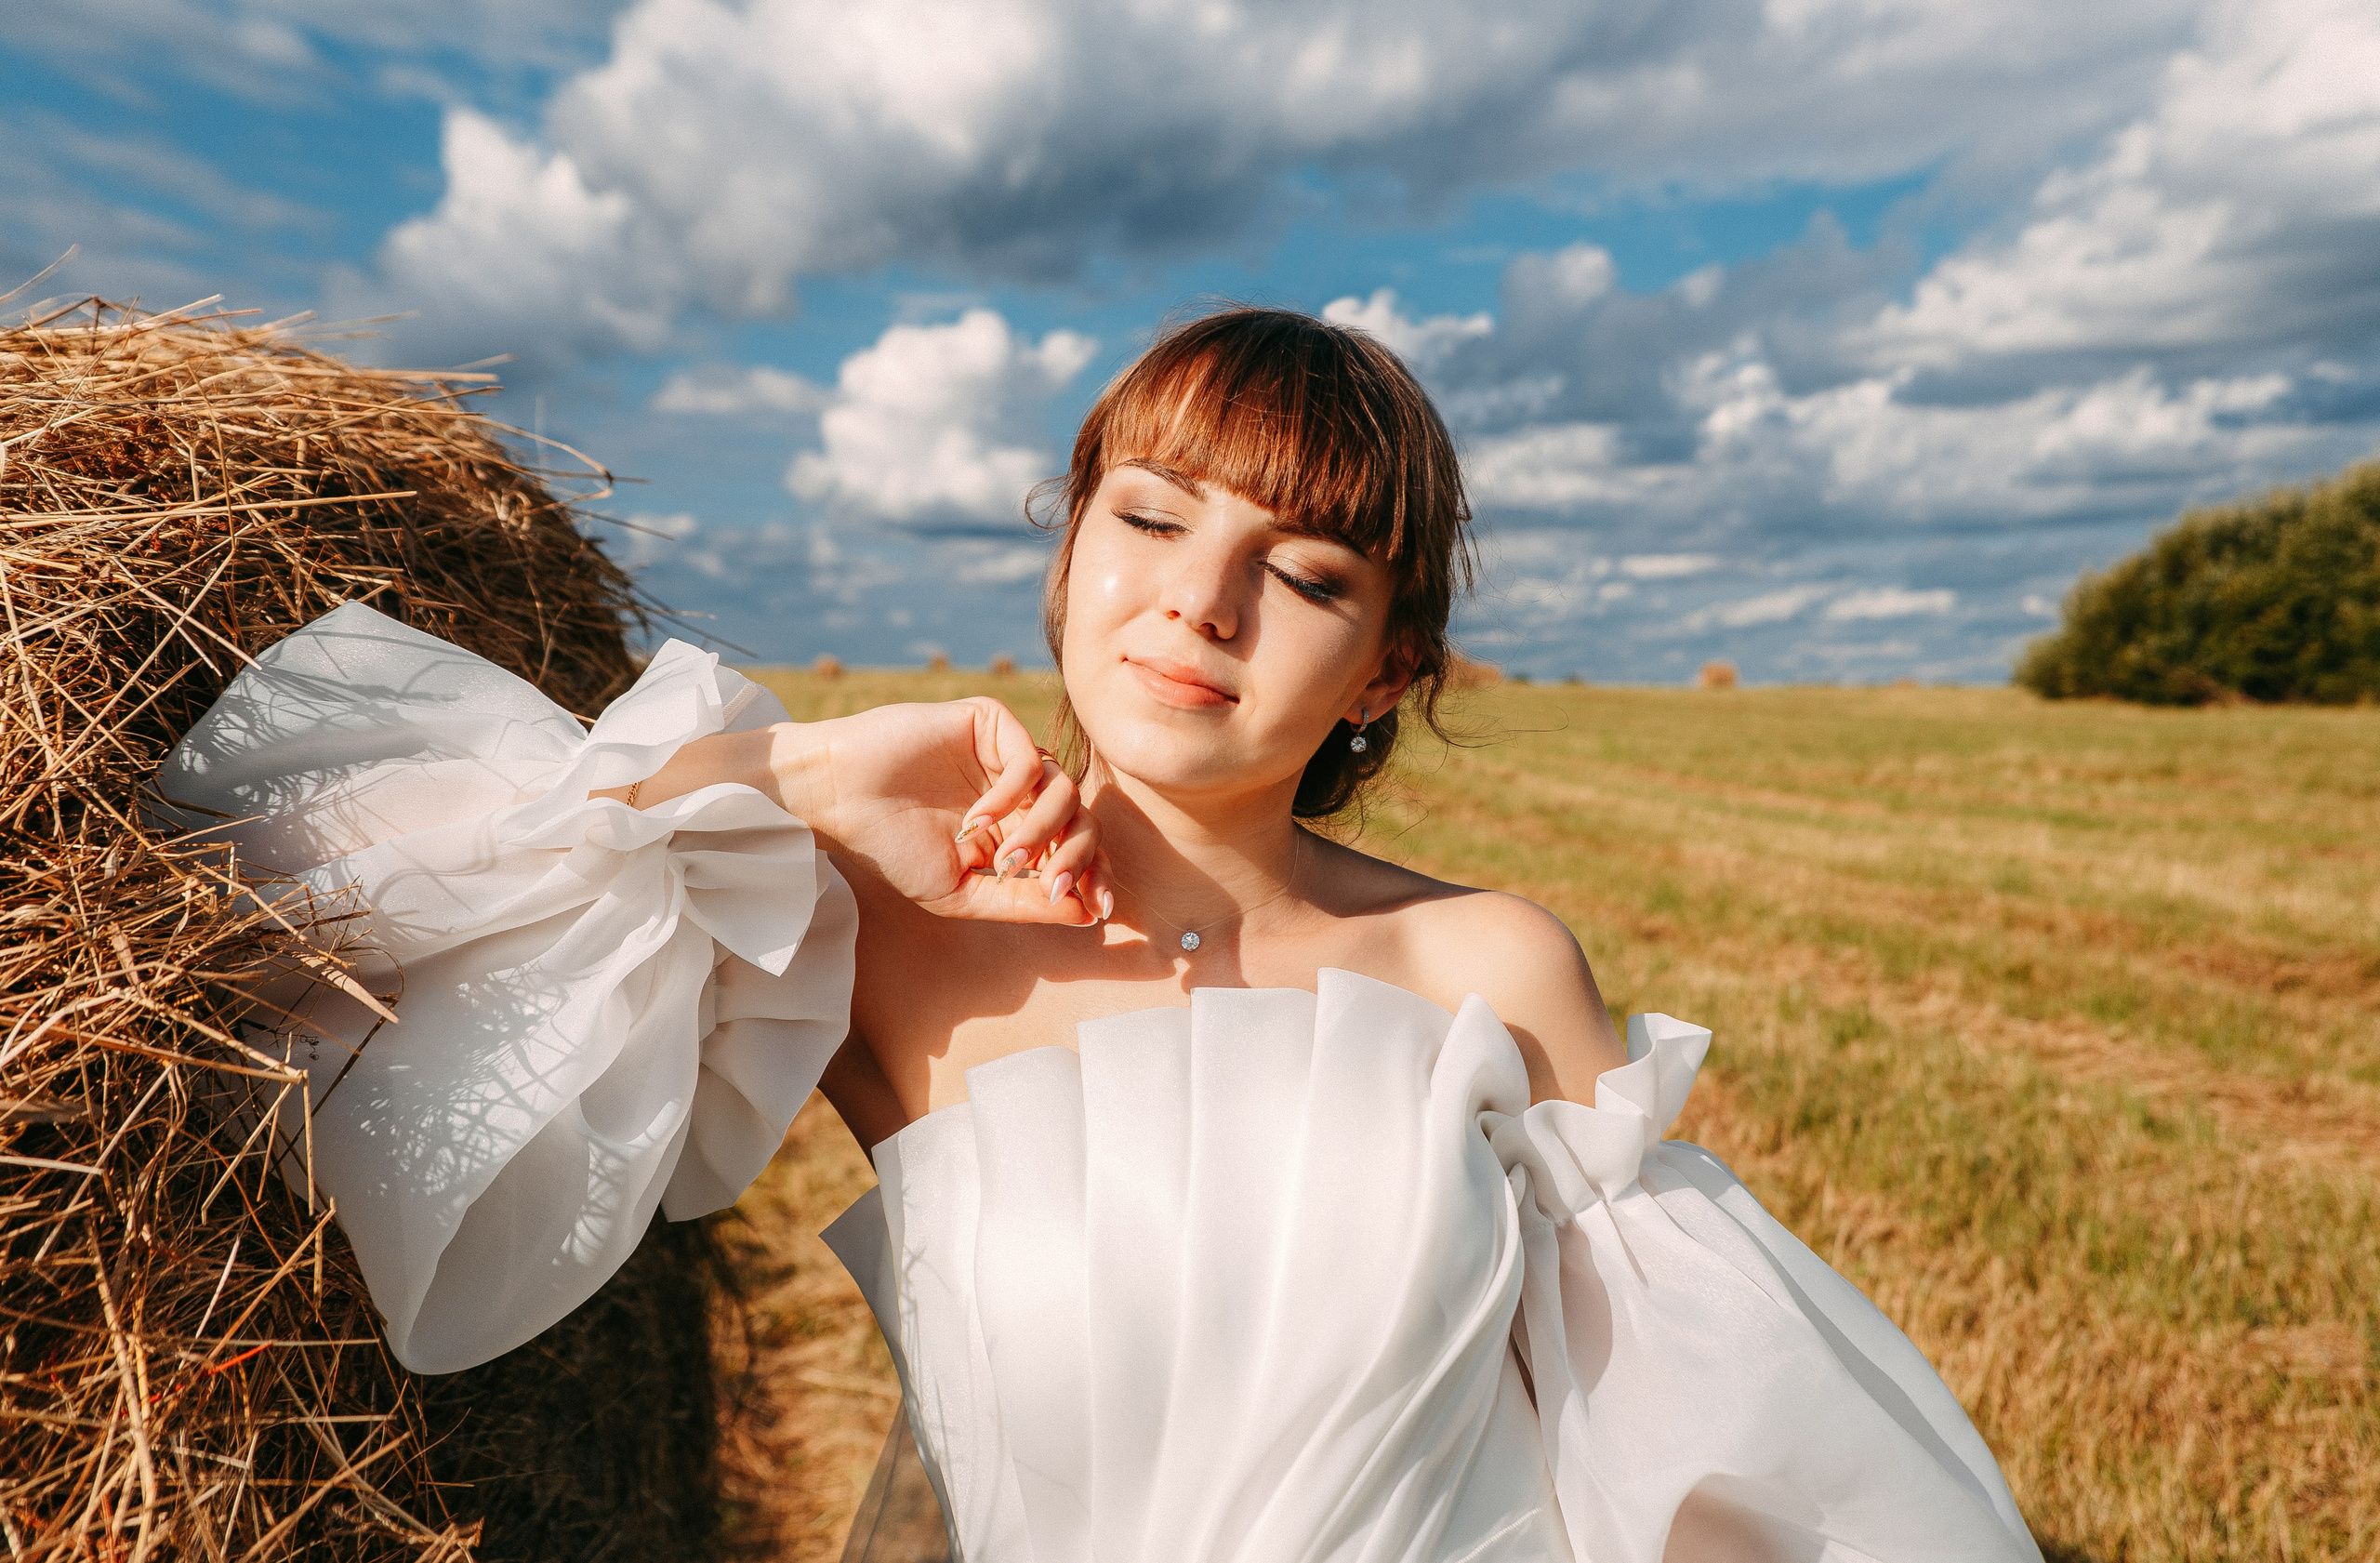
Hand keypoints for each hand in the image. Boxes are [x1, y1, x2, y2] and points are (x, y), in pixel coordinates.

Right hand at [761, 698, 1105, 924]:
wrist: (838, 799)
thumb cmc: (891, 847)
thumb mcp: (961, 893)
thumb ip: (1021, 902)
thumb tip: (1086, 914)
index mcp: (1016, 829)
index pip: (1077, 848)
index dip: (1097, 877)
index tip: (1100, 910)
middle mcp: (1019, 791)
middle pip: (1082, 819)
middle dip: (1077, 858)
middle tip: (1053, 887)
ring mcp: (1006, 756)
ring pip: (1065, 790)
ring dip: (1042, 832)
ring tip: (1002, 859)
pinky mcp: (990, 724)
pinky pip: (1030, 761)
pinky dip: (1011, 798)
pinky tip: (975, 821)